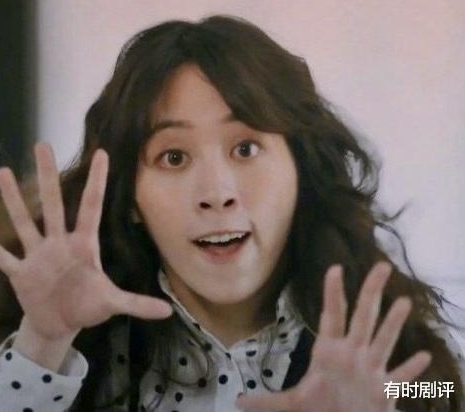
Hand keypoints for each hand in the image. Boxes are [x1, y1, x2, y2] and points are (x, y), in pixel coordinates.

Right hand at [0, 143, 172, 341]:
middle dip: (47, 176)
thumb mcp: (112, 304)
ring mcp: (37, 256)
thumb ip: (136, 304)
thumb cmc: (87, 307)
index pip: (91, 207)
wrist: (59, 324)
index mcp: (83, 246)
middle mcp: (59, 243)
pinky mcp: (19, 273)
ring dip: (13, 199)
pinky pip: (0, 256)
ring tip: (3, 171)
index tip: (102, 152)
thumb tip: (168, 312)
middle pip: (53, 204)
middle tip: (42, 144)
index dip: (97, 181)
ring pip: (24, 222)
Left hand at [235, 262, 430, 411]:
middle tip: (382, 266)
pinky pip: (402, 377)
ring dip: (394, 322)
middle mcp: (352, 354)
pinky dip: (413, 370)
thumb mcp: (292, 405)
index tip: (334, 268)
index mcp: (329, 351)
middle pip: (363, 316)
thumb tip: (237, 401)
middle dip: (371, 292)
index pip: (332, 315)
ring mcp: (370, 370)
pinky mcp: (385, 391)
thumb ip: (267, 402)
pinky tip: (426, 357)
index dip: (333, 293)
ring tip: (404, 300)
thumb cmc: (319, 409)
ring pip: (385, 339)